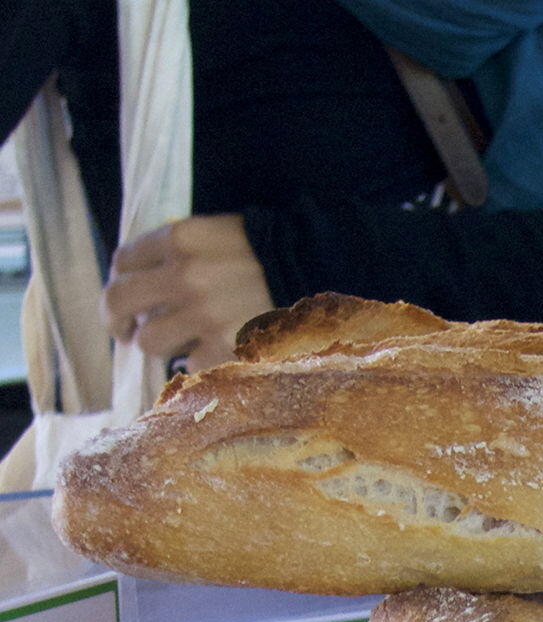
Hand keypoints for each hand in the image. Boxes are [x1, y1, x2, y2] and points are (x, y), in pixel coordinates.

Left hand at [103, 215, 274, 371]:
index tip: (125, 297)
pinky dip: (201, 361)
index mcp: (182, 239)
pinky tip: (219, 352)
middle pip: (119, 301)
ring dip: (161, 345)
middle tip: (123, 332)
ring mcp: (204, 316)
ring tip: (182, 344)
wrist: (326, 278)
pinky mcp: (224, 349)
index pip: (124, 261)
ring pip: (150, 341)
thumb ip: (182, 252)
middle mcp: (186, 275)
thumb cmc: (274, 257)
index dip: (119, 281)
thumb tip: (145, 286)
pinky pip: (190, 364)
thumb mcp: (223, 235)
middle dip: (115, 320)